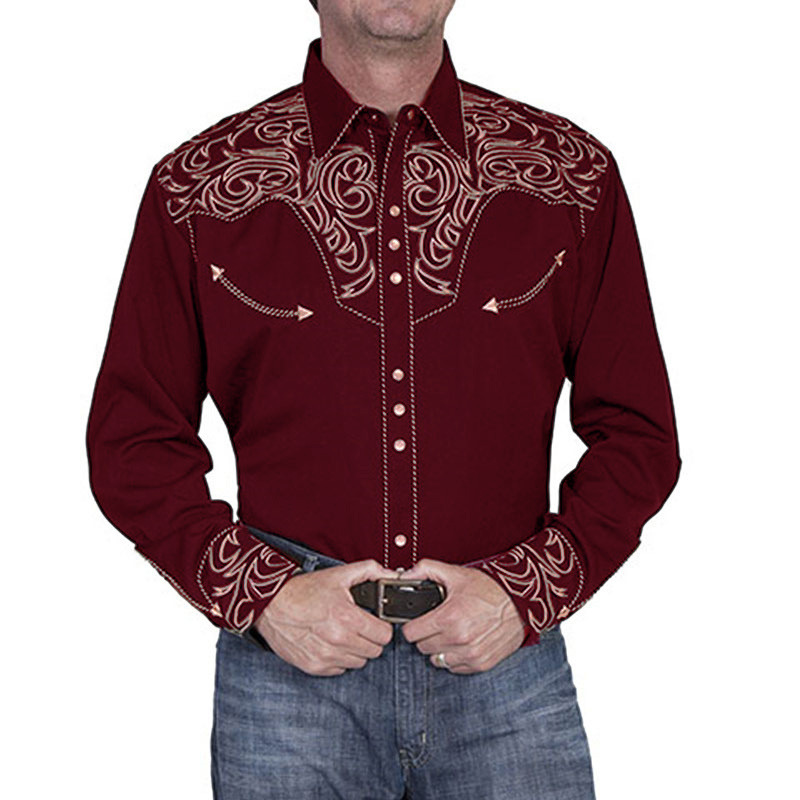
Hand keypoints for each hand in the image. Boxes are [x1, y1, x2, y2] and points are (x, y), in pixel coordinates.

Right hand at [254, 559, 397, 675]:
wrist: (270, 605)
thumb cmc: (303, 590)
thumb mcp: (339, 574)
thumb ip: (369, 571)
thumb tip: (391, 574)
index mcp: (347, 617)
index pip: (384, 636)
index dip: (382, 627)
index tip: (376, 623)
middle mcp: (338, 640)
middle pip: (374, 651)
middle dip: (370, 639)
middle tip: (359, 627)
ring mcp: (325, 656)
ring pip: (358, 662)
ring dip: (356, 650)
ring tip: (343, 634)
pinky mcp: (314, 667)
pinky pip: (340, 669)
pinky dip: (339, 659)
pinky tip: (330, 643)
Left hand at [399, 559, 525, 673]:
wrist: (520, 601)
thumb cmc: (490, 588)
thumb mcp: (455, 573)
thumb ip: (426, 570)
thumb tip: (405, 575)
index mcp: (449, 618)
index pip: (411, 634)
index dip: (412, 625)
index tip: (417, 621)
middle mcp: (459, 639)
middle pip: (422, 647)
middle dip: (425, 635)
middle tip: (435, 624)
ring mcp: (471, 654)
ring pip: (437, 660)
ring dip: (439, 648)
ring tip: (448, 633)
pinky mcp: (481, 663)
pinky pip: (455, 668)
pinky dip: (454, 657)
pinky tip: (460, 643)